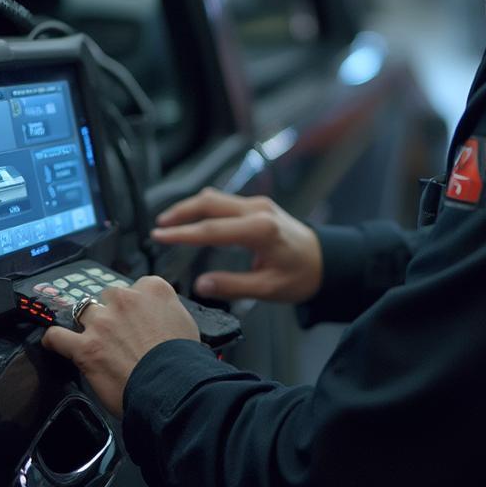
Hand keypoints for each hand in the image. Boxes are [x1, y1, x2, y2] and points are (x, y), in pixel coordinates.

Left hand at [42, 276, 197, 415]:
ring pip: (84, 311)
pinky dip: (54, 339)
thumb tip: (158, 313)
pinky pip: (58, 336)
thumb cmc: (183, 359)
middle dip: (112, 311)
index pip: (137, 286)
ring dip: (88, 325)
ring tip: (92, 339)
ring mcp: (103, 321)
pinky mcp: (85, 347)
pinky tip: (55, 342)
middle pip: (108, 296)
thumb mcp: (185, 321)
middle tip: (119, 333)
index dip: (136, 305)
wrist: (172, 387)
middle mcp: (125, 298)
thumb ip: (167, 308)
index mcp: (153, 288)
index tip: (137, 318)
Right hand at [151, 188, 321, 304]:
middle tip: (158, 226)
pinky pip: (225, 201)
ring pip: (216, 198)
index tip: (160, 236)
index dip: (182, 234)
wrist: (326, 260)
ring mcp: (258, 204)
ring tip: (169, 221)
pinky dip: (205, 208)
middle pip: (209, 202)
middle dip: (181, 212)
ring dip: (191, 207)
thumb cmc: (302, 275)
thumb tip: (202, 285)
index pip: (212, 229)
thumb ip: (233, 286)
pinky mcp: (258, 206)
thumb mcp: (268, 288)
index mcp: (260, 229)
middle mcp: (257, 210)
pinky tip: (193, 218)